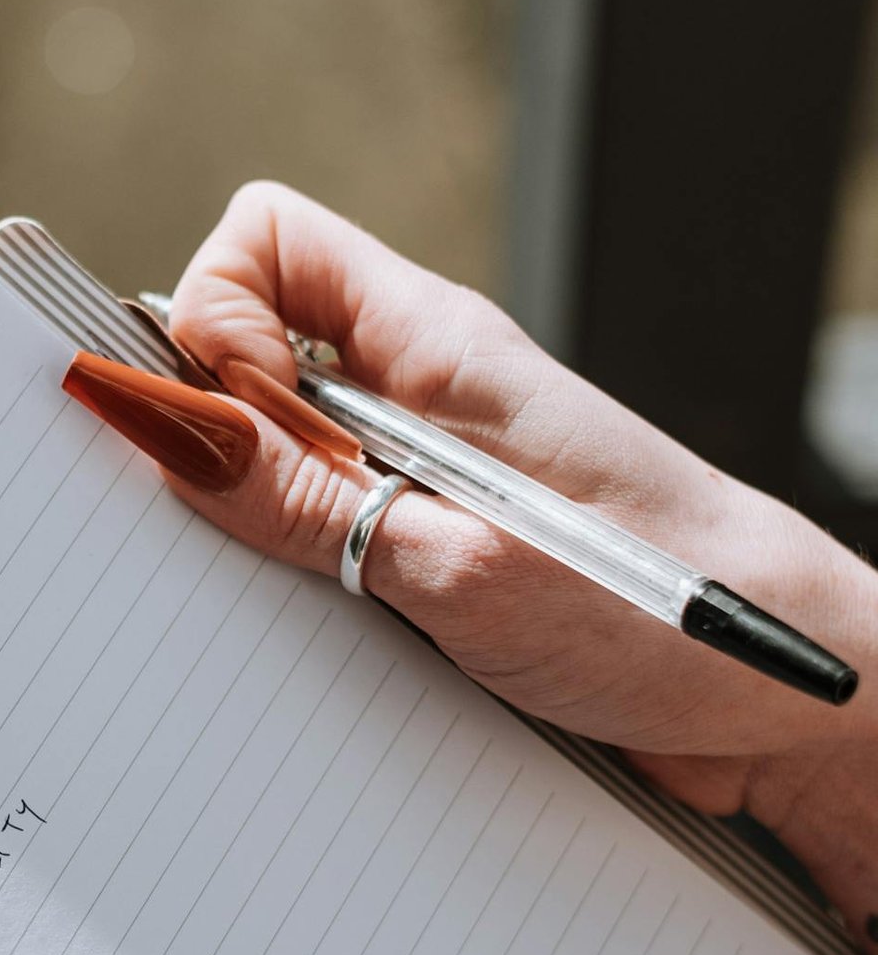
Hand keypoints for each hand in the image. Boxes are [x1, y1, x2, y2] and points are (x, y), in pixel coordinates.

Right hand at [83, 181, 877, 939]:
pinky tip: (352, 647)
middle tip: (271, 535)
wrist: (791, 711)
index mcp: (439, 344)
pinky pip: (322, 539)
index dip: (214, 326)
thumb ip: (304, 500)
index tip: (243, 434)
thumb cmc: (671, 617)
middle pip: (249, 354)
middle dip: (219, 441)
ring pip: (278, 458)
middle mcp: (426, 391)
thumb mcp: (462, 568)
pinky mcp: (436, 550)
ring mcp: (429, 471)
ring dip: (265, 531)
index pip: (263, 242)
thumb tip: (164, 428)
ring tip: (332, 607)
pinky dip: (305, 587)